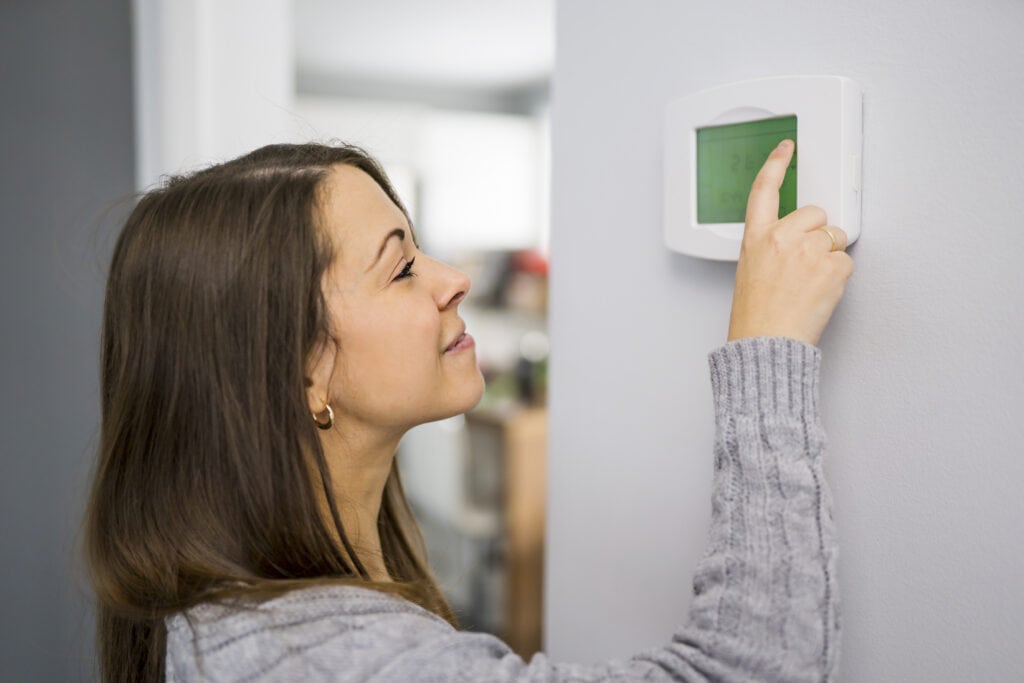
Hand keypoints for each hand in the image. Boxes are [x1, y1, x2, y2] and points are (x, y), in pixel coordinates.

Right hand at [727, 140, 853, 345]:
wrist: (766, 342)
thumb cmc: (756, 315)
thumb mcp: (751, 271)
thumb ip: (772, 246)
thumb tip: (798, 238)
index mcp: (756, 237)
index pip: (764, 190)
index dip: (776, 164)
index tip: (787, 148)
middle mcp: (781, 237)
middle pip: (816, 213)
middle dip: (818, 233)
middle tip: (805, 263)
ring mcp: (808, 250)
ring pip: (835, 238)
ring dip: (829, 257)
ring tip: (810, 283)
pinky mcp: (831, 267)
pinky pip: (846, 261)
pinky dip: (838, 276)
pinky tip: (820, 292)